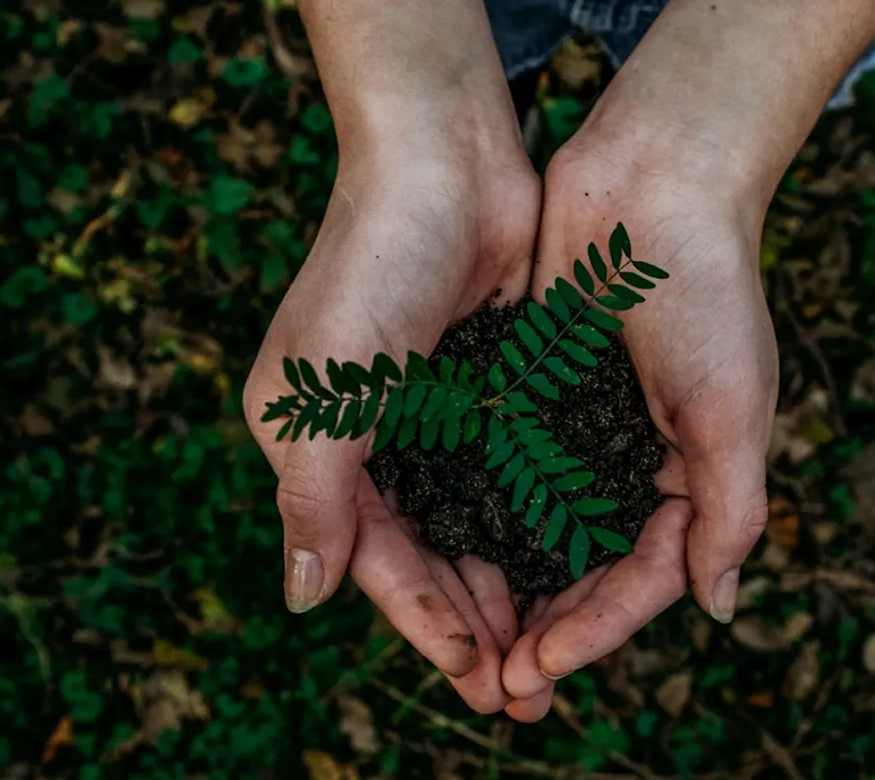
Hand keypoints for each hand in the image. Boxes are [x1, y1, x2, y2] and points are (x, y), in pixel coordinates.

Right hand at [242, 149, 539, 713]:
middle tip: (524, 693)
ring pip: (475, 525)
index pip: (374, 558)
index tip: (477, 678)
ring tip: (552, 651)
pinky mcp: (489, 388)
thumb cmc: (372, 266)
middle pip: (428, 555)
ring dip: (509, 587)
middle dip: (473, 624)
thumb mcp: (326, 392)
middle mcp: (373, 439)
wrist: (445, 159)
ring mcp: (434, 414)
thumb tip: (303, 600)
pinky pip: (513, 475)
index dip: (424, 622)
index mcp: (316, 445)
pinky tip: (572, 567)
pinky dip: (536, 524)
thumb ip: (315, 498)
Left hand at [499, 139, 777, 720]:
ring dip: (505, 588)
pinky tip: (439, 552)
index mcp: (691, 476)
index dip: (595, 630)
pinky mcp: (531, 392)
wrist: (654, 178)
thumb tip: (717, 608)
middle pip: (585, 571)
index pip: (643, 578)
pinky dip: (477, 514)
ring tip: (463, 642)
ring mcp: (579, 430)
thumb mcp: (733, 407)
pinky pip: (501, 470)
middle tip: (495, 686)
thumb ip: (730, 509)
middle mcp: (633, 463)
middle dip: (545, 630)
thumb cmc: (707, 290)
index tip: (540, 667)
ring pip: (536, 532)